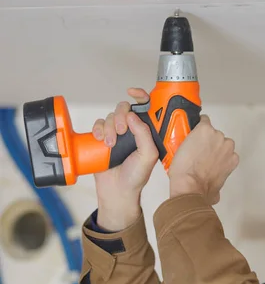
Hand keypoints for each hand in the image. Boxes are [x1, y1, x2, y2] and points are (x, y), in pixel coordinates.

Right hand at [93, 88, 158, 229]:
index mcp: (147, 132)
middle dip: (120, 116)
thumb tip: (132, 116)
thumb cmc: (136, 176)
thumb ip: (144, 135)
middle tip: (121, 131)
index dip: (140, 96)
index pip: (145, 108)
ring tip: (110, 144)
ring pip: (109, 117)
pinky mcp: (102, 139)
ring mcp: (117, 134)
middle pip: (124, 109)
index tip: (133, 92)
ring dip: (108, 127)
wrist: (117, 191)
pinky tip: (100, 139)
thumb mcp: (148, 156)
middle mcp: (132, 130)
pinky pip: (97, 125)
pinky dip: (97, 129)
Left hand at [168, 115, 238, 203]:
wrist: (190, 184)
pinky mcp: (204, 129)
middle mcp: (227, 146)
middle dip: (208, 143)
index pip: (225, 150)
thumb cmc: (202, 189)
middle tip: (196, 150)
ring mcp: (216, 136)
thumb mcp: (216, 191)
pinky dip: (196, 122)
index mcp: (232, 159)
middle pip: (218, 139)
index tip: (206, 154)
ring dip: (201, 135)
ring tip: (189, 143)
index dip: (214, 152)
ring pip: (209, 131)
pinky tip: (187, 127)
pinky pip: (203, 120)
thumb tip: (214, 191)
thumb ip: (218, 185)